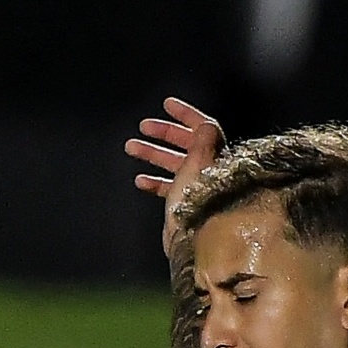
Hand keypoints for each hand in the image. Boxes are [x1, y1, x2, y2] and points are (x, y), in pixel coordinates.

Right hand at [125, 97, 223, 254]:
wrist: (193, 243)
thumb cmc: (196, 207)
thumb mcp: (196, 166)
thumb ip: (201, 142)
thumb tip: (205, 123)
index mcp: (216, 157)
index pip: (203, 128)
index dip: (185, 114)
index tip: (166, 105)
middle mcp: (210, 170)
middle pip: (186, 144)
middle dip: (163, 134)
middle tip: (143, 127)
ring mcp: (199, 187)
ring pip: (174, 164)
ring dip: (152, 154)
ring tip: (131, 148)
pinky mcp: (188, 204)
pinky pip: (170, 187)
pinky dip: (155, 181)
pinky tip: (140, 180)